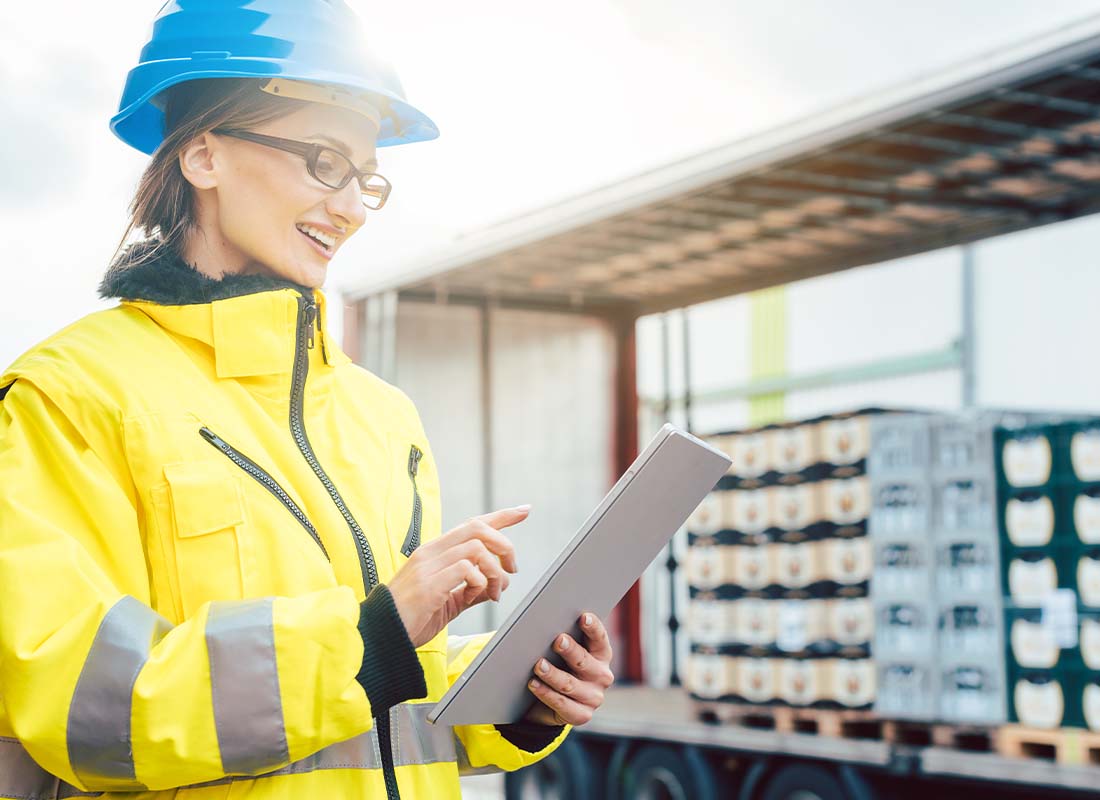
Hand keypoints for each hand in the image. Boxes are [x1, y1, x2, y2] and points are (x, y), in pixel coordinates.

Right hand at [388, 506, 527, 646]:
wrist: (382, 637)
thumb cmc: (412, 619)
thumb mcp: (449, 602)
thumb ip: (472, 590)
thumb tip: (499, 584)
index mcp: (435, 552)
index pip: (472, 523)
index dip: (501, 516)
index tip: (524, 511)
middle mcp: (431, 552)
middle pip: (478, 528)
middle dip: (504, 545)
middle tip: (512, 569)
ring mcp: (428, 566)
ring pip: (476, 549)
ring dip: (495, 571)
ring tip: (494, 593)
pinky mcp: (429, 584)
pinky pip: (466, 570)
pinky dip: (480, 583)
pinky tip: (475, 596)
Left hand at [524, 612, 614, 725]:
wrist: (552, 702)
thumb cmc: (558, 666)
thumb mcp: (564, 652)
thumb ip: (563, 639)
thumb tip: (546, 622)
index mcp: (601, 655)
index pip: (600, 638)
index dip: (593, 627)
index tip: (583, 616)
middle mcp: (602, 676)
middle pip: (584, 661)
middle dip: (570, 650)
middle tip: (557, 640)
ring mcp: (594, 698)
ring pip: (570, 684)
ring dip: (553, 674)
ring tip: (538, 665)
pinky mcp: (582, 715)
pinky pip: (562, 704)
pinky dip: (546, 693)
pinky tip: (533, 684)